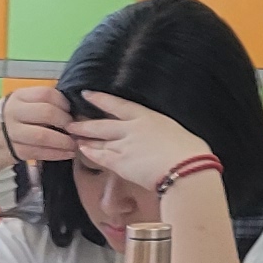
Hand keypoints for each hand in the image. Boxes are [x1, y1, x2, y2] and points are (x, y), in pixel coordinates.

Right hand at [0, 80, 75, 170]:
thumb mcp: (9, 108)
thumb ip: (32, 106)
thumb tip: (63, 109)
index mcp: (16, 98)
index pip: (47, 94)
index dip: (64, 103)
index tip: (70, 112)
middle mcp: (13, 112)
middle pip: (48, 112)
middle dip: (66, 122)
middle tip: (74, 130)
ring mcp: (11, 133)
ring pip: (45, 135)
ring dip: (64, 141)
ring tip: (74, 145)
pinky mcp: (12, 152)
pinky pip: (39, 152)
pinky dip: (55, 154)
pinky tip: (65, 154)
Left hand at [69, 91, 210, 200]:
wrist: (185, 168)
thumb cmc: (191, 152)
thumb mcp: (177, 132)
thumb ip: (165, 132)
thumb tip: (168, 138)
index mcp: (148, 117)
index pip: (120, 105)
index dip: (102, 99)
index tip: (88, 94)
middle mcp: (132, 129)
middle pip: (103, 123)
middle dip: (86, 122)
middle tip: (71, 120)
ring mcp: (124, 145)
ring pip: (99, 140)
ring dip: (84, 137)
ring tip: (72, 135)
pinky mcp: (121, 163)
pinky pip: (100, 157)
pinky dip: (90, 153)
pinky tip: (82, 150)